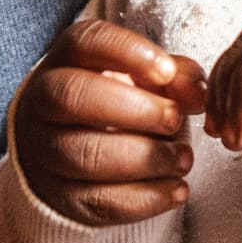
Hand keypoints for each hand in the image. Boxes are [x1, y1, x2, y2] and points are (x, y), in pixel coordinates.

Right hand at [15, 18, 208, 222]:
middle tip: (175, 120)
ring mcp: (46, 152)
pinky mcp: (60, 197)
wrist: (67, 156)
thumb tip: (197, 92)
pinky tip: (177, 189)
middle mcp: (44, 103)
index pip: (84, 41)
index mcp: (65, 61)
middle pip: (75, 97)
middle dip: (136, 109)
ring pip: (87, 155)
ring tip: (184, 159)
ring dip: (146, 158)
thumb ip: (175, 76)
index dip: (127, 52)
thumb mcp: (141, 80)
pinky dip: (146, 198)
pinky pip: (99, 201)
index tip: (166, 70)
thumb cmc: (114, 104)